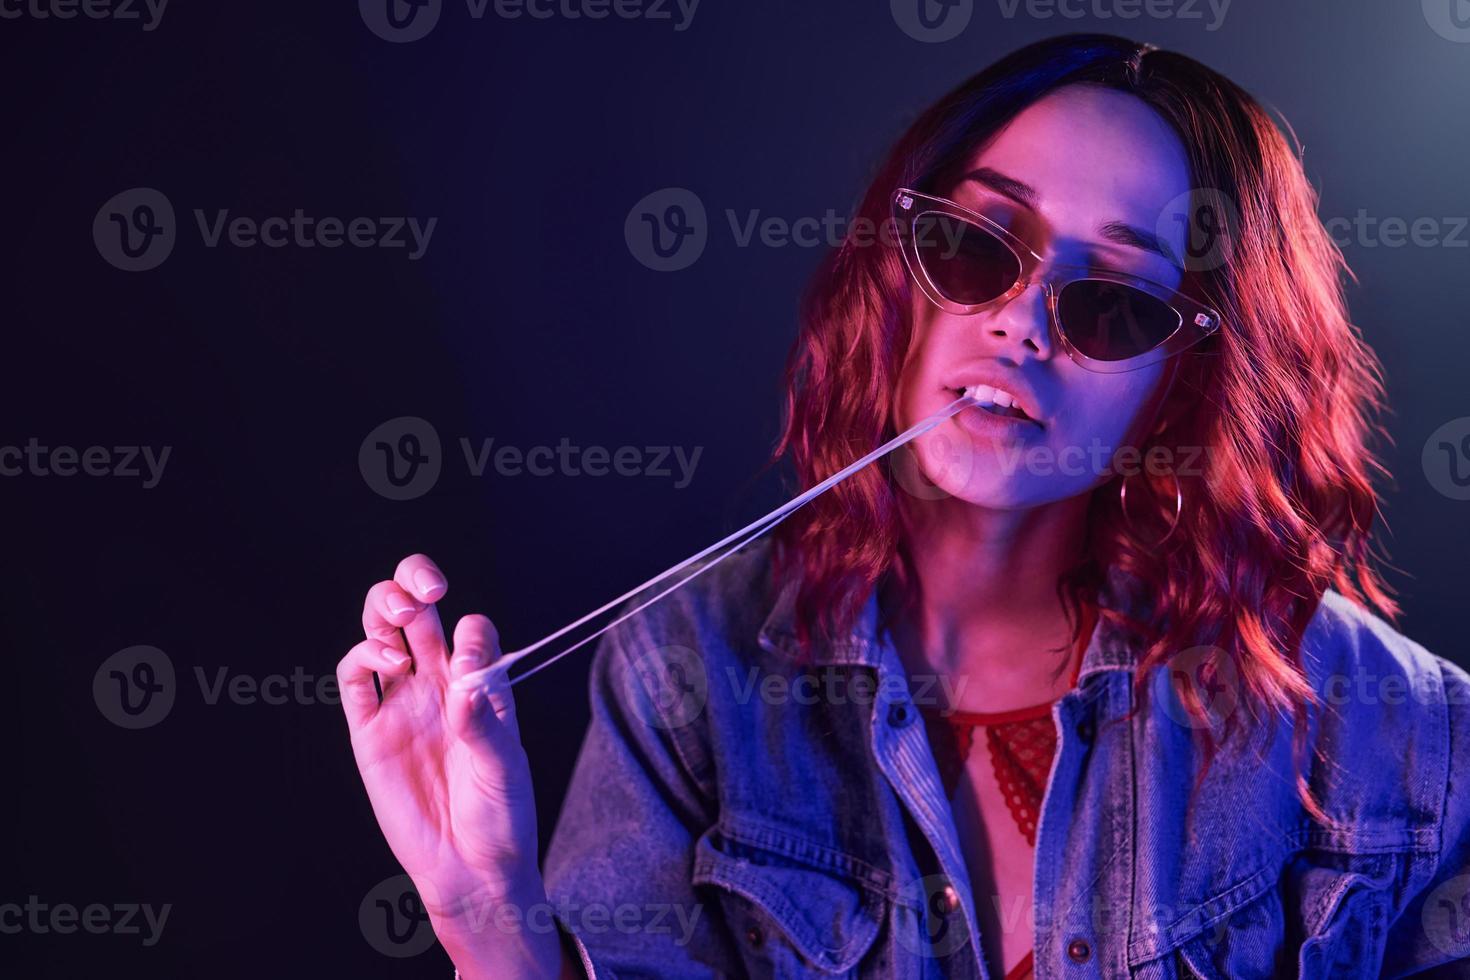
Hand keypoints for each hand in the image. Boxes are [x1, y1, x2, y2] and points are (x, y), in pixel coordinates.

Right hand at [337, 554, 542, 931]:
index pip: (470, 630)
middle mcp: (438, 686)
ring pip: (381, 633)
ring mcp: (402, 704)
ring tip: (400, 611)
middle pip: (417, 613)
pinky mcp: (369, 731)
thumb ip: (483, 725)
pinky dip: (363, 657)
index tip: (473, 656)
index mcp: (479, 685)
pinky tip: (387, 662)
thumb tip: (464, 683)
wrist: (470, 870)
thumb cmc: (500, 816)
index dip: (470, 630)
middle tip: (425, 588)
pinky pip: (355, 681)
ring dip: (384, 607)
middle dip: (414, 581)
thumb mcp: (503, 768)